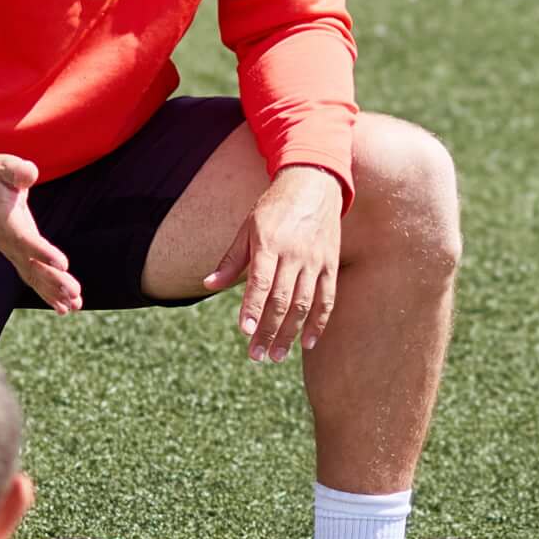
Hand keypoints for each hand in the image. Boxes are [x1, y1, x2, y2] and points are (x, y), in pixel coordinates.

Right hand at [0, 155, 82, 314]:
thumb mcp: (3, 167)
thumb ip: (17, 171)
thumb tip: (29, 174)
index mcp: (6, 222)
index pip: (24, 240)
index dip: (42, 252)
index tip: (63, 264)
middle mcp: (8, 243)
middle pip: (32, 265)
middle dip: (54, 281)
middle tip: (74, 294)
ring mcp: (13, 253)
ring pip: (34, 276)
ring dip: (54, 292)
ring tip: (75, 305)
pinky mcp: (19, 256)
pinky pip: (33, 278)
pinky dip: (48, 294)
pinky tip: (65, 308)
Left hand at [201, 167, 342, 362]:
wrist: (314, 183)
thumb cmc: (274, 208)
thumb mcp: (247, 228)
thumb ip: (231, 260)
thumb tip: (208, 284)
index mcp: (269, 243)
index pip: (260, 282)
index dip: (252, 308)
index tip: (244, 331)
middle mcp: (294, 253)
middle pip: (282, 299)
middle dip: (269, 330)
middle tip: (257, 355)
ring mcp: (315, 260)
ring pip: (304, 303)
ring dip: (291, 333)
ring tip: (277, 355)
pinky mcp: (330, 263)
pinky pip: (327, 298)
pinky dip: (319, 322)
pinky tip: (308, 342)